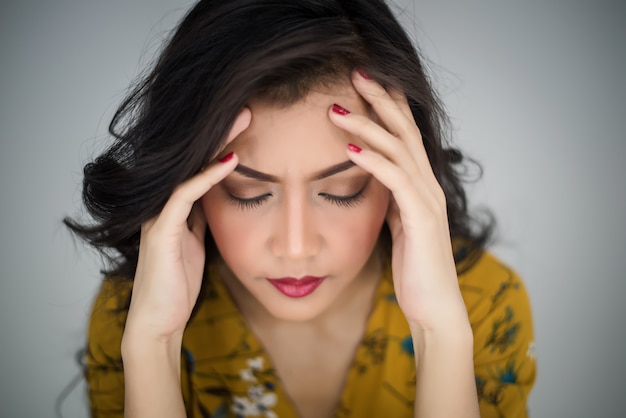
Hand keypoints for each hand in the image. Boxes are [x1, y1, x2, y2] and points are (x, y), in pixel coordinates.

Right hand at [124, 108, 250, 342]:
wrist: (159, 320)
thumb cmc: (179, 284)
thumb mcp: (197, 244)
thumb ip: (202, 220)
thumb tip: (221, 200)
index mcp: (175, 208)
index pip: (200, 166)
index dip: (223, 144)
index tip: (250, 125)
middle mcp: (165, 205)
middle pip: (193, 158)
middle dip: (222, 132)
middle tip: (249, 108)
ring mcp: (160, 215)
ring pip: (188, 167)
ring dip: (218, 142)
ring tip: (244, 119)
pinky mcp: (162, 230)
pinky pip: (185, 194)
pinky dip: (208, 176)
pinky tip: (231, 160)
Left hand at [328, 72, 468, 331]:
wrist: (434, 307)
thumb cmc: (415, 268)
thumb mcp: (400, 225)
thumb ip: (392, 199)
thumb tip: (374, 180)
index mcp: (421, 185)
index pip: (405, 135)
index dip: (387, 106)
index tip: (363, 83)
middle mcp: (429, 185)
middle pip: (405, 130)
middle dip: (380, 100)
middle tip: (355, 73)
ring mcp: (428, 200)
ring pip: (399, 150)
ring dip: (367, 126)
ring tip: (337, 109)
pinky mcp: (422, 219)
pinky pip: (396, 182)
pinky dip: (373, 162)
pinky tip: (349, 149)